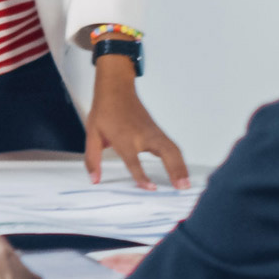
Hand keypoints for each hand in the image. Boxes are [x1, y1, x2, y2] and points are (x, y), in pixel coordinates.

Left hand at [82, 74, 188, 189]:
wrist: (116, 90)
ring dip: (181, 166)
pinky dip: (179, 159)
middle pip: (165, 153)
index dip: (142, 176)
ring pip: (173, 149)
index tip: (151, 188)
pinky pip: (172, 146)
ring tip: (186, 184)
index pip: (134, 161)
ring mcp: (153, 132)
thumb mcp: (92, 136)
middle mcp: (142, 136)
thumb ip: (93, 159)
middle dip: (175, 171)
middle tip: (181, 187)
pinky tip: (182, 171)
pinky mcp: (157, 132)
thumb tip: (94, 180)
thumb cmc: (105, 112)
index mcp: (124, 139)